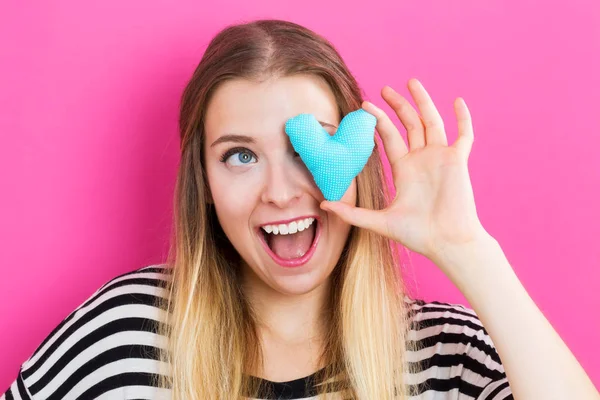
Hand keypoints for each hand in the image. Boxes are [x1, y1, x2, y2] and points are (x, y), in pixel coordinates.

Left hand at [320, 78, 490, 265]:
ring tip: (411, 82)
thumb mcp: (379, 221)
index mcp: (404, 169)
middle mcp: (422, 160)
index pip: (389, 137)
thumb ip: (352, 213)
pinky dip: (463, 119)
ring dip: (423, 102)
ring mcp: (440, 158)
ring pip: (432, 122)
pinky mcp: (458, 161)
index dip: (378, 121)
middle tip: (383, 89)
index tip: (365, 107)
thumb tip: (323, 204)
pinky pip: (464, 135)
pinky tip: (458, 102)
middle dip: (397, 105)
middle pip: (409, 124)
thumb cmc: (417, 235)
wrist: (446, 243)